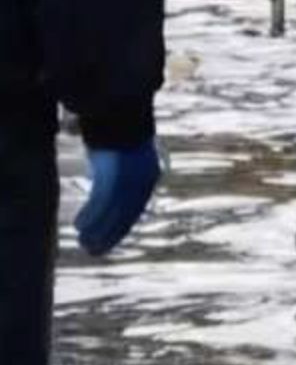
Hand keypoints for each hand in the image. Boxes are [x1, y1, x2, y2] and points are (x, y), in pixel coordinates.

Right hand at [75, 139, 161, 255]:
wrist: (121, 113)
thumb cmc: (119, 135)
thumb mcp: (123, 159)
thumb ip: (120, 178)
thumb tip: (107, 192)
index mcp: (149, 177)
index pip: (136, 210)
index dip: (121, 228)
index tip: (109, 241)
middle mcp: (143, 181)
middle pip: (126, 216)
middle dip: (110, 235)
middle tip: (94, 251)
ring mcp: (129, 180)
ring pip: (113, 213)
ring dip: (97, 230)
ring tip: (84, 243)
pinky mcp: (114, 176)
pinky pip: (100, 203)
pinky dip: (90, 217)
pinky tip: (79, 226)